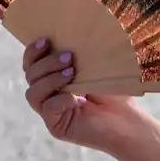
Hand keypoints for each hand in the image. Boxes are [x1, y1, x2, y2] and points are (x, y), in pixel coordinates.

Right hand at [21, 38, 146, 152]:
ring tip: (72, 73)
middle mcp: (48, 94)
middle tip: (69, 57)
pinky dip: (61, 100)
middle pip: (30, 75)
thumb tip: (67, 34)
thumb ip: (78, 53)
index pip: (31, 63)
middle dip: (46, 63)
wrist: (129, 119)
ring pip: (33, 93)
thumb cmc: (115, 91)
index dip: (33, 51)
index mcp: (53, 76)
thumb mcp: (95, 65)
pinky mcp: (56, 126)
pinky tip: (80, 100)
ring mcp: (51, 111)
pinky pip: (47, 109)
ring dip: (50, 80)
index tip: (46, 41)